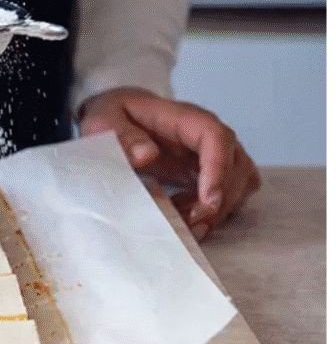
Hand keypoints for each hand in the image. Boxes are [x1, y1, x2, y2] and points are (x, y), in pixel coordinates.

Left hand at [78, 87, 260, 238]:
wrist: (118, 117)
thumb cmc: (113, 118)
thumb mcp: (104, 122)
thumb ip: (123, 137)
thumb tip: (146, 155)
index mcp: (183, 118)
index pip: (216, 138)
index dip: (218, 170)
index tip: (208, 203)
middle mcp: (205, 134)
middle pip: (237, 163)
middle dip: (221, 200)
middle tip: (192, 226)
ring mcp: (211, 153)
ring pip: (240, 181)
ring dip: (219, 209)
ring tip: (184, 224)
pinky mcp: (207, 170)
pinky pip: (228, 192)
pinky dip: (213, 210)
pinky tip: (184, 217)